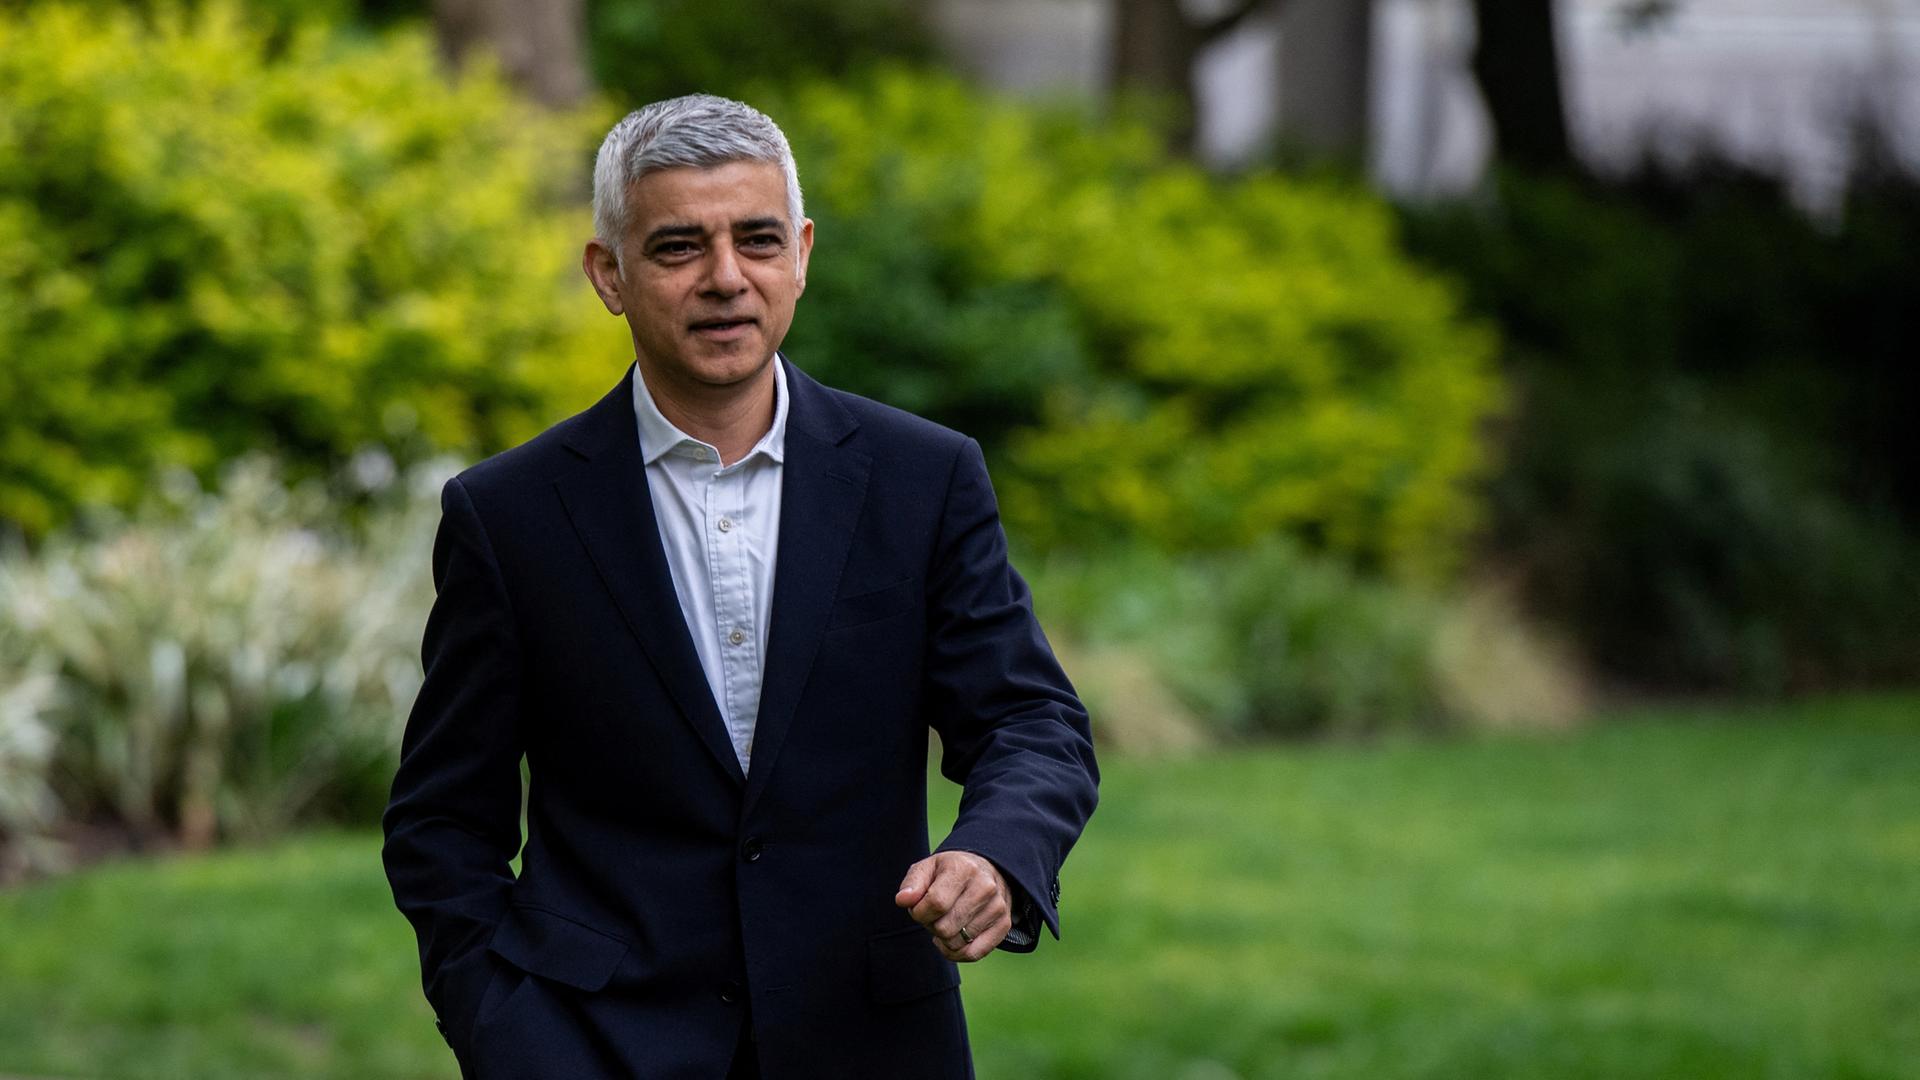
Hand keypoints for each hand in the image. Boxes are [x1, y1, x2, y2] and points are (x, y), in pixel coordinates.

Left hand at [894, 851, 1011, 962]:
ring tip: (947, 920)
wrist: (985, 871)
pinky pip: (973, 954)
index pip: (935, 903)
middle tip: (935, 914)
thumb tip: (903, 900)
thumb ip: (912, 884)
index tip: (918, 908)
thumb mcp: (928, 868)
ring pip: (957, 943)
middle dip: (931, 926)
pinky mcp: (1004, 925)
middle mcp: (985, 887)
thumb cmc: (949, 872)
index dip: (919, 912)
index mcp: (963, 869)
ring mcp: (997, 907)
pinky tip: (954, 938)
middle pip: (944, 928)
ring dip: (944, 938)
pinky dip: (957, 953)